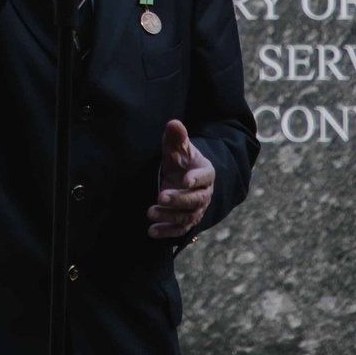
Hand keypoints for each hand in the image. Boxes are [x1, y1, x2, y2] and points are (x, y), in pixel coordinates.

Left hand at [148, 119, 213, 239]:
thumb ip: (176, 138)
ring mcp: (196, 209)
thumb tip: (173, 123)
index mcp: (205, 172)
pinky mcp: (186, 221)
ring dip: (169, 216)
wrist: (182, 177)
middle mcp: (204, 193)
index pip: (205, 176)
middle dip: (178, 199)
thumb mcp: (177, 147)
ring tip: (150, 212)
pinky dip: (166, 231)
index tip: (186, 179)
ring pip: (186, 216)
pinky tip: (151, 230)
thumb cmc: (180, 160)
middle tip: (160, 196)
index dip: (197, 178)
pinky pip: (179, 229)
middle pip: (195, 199)